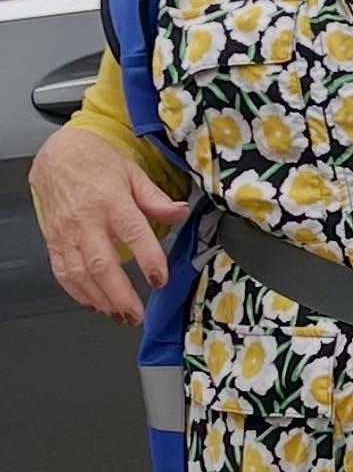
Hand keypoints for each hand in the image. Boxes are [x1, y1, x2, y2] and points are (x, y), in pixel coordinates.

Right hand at [29, 128, 189, 324]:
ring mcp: (67, 234)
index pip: (133, 232)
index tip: (160, 278)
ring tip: (119, 315)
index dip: (148, 258)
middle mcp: (87, 220)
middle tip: (136, 314)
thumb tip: (180, 213)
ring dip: (101, 300)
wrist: (57, 156)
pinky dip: (77, 293)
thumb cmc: (96, 162)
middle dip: (120, 294)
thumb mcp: (133, 172)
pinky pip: (62, 273)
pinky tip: (94, 303)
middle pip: (103, 264)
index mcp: (112, 200)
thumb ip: (156, 198)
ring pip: (81, 274)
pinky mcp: (53, 242)